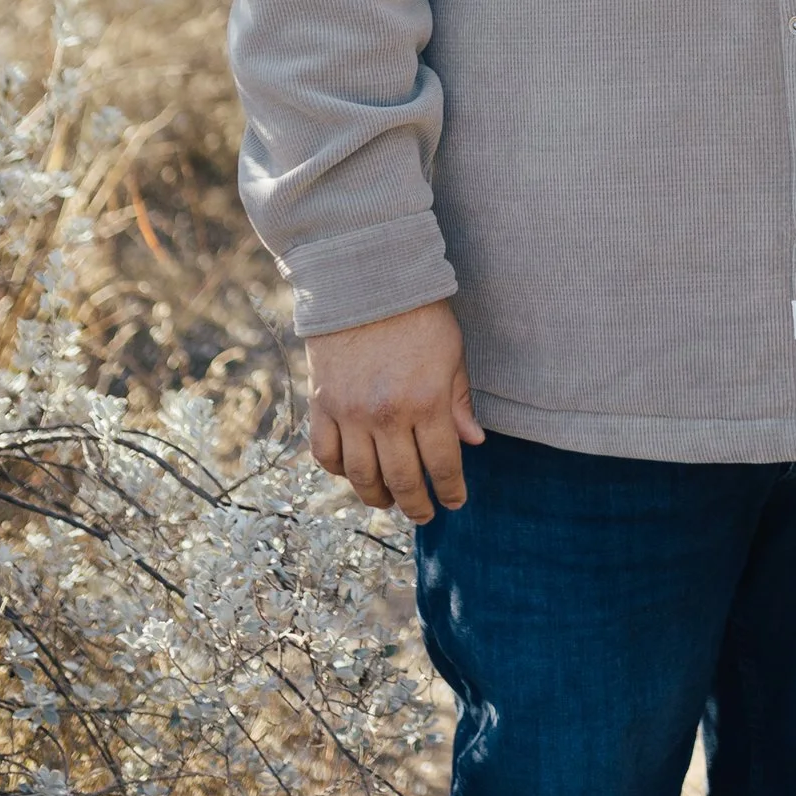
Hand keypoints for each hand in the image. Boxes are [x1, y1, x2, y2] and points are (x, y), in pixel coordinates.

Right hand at [305, 299, 483, 523]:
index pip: (442, 464)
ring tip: (390, 502)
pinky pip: (325, 454)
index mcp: (427, 401)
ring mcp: (350, 413)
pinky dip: (339, 471)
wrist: (364, 280)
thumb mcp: (452, 352)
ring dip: (378, 498)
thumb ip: (459, 401)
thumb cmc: (418, 313)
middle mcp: (387, 415)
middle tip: (425, 515)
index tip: (456, 500)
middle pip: (402, 480)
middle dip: (417, 505)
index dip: (451, 489)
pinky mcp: (321, 404)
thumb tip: (473, 443)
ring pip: (361, 477)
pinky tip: (354, 473)